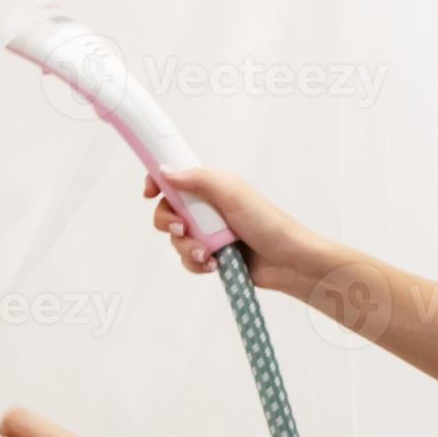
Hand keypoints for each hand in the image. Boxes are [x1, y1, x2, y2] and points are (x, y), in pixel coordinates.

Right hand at [144, 167, 326, 294]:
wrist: (288, 260)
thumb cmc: (265, 221)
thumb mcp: (231, 193)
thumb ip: (197, 180)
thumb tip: (164, 172)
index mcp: (212, 186)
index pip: (175, 179)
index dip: (158, 183)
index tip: (149, 193)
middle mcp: (208, 208)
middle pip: (168, 211)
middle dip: (169, 223)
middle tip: (183, 228)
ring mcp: (210, 233)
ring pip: (176, 239)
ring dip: (187, 248)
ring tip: (208, 254)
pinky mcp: (213, 256)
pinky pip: (189, 260)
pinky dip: (197, 263)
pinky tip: (214, 265)